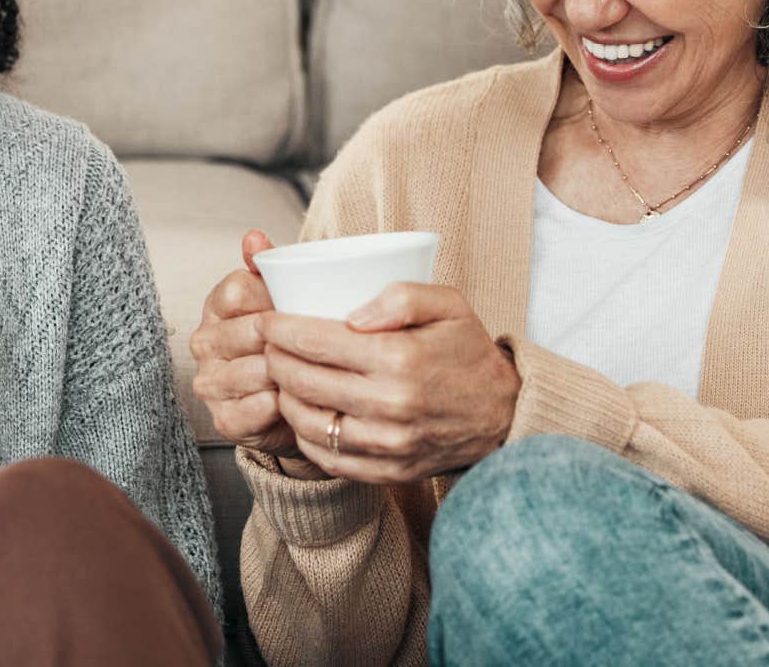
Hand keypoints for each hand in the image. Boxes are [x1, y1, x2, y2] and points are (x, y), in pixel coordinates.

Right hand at [190, 230, 301, 459]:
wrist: (300, 402)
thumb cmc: (292, 344)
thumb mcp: (286, 301)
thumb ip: (271, 267)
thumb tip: (253, 237)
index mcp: (217, 306)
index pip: (238, 290)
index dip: (275, 299)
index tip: (301, 307)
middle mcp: (205, 343)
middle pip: (248, 330)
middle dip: (287, 338)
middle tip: (321, 343)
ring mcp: (210, 382)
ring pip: (253, 371)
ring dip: (288, 372)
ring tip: (314, 371)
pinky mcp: (224, 419)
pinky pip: (256, 409)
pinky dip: (283, 406)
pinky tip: (299, 399)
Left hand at [262, 283, 519, 484]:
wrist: (502, 414)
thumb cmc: (468, 353)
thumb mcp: (449, 305)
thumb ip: (402, 296)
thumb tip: (353, 314)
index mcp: (400, 359)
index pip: (317, 342)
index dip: (281, 329)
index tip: (267, 319)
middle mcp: (390, 405)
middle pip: (303, 381)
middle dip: (274, 358)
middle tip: (267, 345)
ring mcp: (387, 444)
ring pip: (307, 422)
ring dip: (283, 396)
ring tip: (281, 376)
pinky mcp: (386, 471)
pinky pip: (327, 457)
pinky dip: (304, 433)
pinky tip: (303, 411)